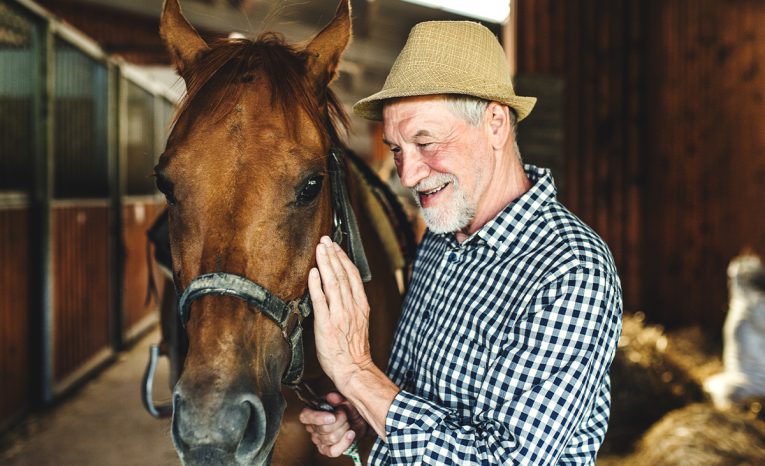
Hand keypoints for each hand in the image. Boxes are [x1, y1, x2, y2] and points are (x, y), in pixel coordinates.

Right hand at [299, 392, 367, 456]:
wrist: (357, 420)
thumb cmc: (347, 409)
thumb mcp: (344, 399)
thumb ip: (337, 397)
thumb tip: (332, 397)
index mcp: (312, 412)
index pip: (306, 416)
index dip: (318, 418)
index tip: (332, 417)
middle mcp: (313, 427)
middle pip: (323, 429)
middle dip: (339, 421)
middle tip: (345, 415)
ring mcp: (319, 440)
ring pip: (330, 438)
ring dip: (344, 430)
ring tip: (348, 423)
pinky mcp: (327, 450)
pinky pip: (333, 451)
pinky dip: (344, 443)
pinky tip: (350, 434)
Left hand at [308, 236, 374, 388]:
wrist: (353, 369)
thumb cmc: (353, 350)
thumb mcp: (360, 322)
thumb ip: (353, 305)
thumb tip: (344, 291)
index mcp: (360, 306)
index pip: (352, 275)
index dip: (344, 258)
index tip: (335, 246)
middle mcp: (351, 307)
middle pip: (342, 275)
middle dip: (333, 255)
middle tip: (325, 240)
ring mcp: (339, 314)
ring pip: (333, 283)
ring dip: (326, 263)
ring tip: (320, 249)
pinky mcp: (327, 324)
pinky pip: (321, 301)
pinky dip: (317, 285)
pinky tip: (313, 272)